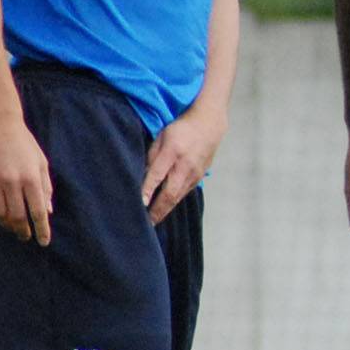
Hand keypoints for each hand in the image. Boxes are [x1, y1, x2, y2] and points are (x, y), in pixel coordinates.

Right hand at [0, 112, 53, 245]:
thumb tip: (48, 211)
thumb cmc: (24, 145)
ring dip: (7, 225)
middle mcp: (12, 181)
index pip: (37, 211)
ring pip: (0, 213)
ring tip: (13, 228)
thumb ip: (45, 187)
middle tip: (26, 237)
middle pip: (18, 216)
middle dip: (23, 231)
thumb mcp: (41, 163)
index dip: (42, 229)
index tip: (43, 241)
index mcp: (31, 177)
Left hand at [142, 107, 225, 224]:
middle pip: (170, 193)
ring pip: (178, 197)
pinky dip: (173, 203)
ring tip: (152, 221)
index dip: (148, 190)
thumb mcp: (161, 136)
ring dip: (164, 210)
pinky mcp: (199, 178)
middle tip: (145, 224)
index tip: (140, 204)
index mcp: (172, 152)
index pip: (157, 175)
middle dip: (157, 210)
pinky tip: (164, 209)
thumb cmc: (180, 129)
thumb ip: (151, 156)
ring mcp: (194, 174)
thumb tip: (141, 176)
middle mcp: (185, 166)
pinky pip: (183, 193)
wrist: (209, 125)